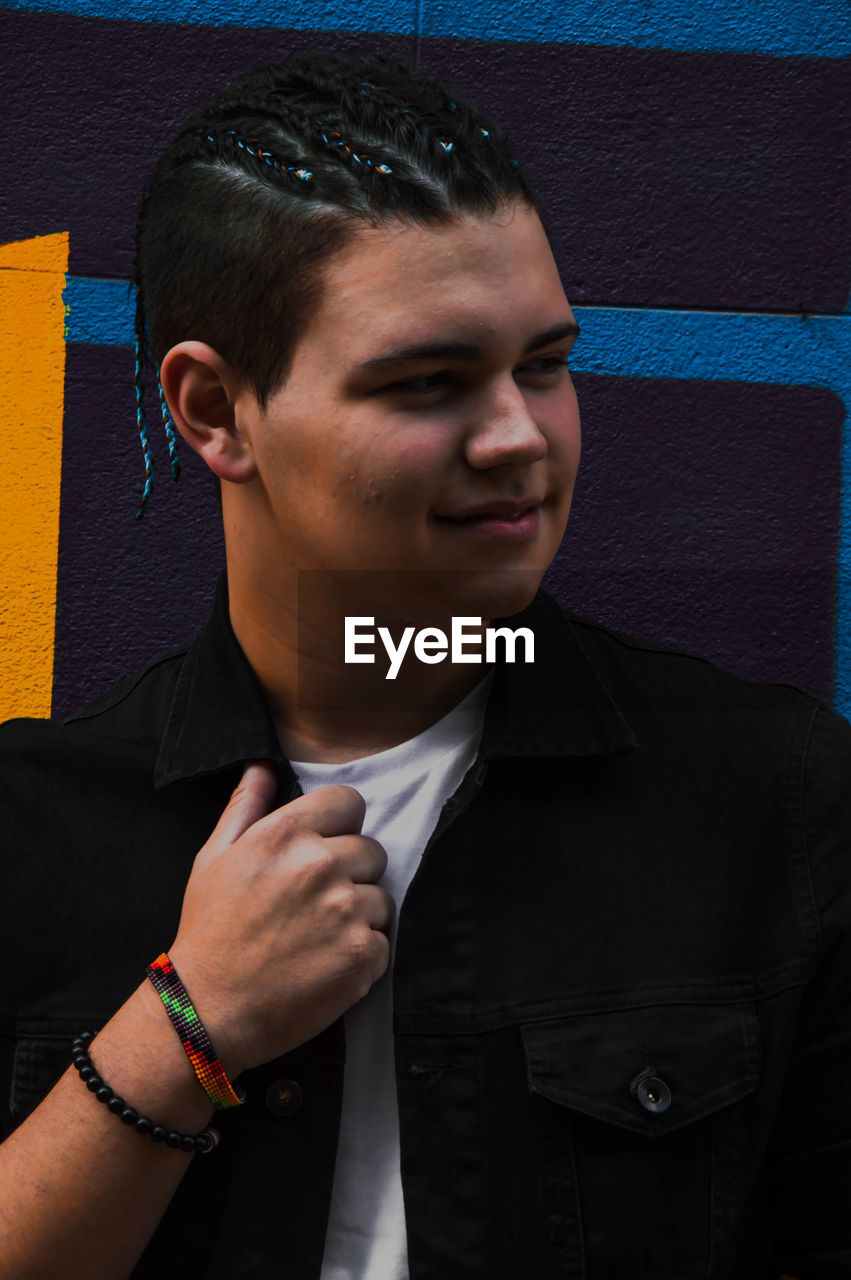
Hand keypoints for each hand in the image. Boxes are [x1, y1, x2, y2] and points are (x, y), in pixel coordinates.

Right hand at [167, 761, 392, 1075]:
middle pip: (372, 850)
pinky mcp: (363, 955)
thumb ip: (245, 808)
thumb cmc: (208, 932)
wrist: (206, 1012)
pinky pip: (382, 942)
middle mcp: (322, 865)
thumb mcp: (214, 859)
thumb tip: (262, 769)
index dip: (340, 825)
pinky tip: (325, 965)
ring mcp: (347, 910)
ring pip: (381, 898)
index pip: (350, 802)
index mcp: (287, 834)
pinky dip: (361, 955)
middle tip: (316, 903)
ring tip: (317, 938)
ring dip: (359, 916)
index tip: (325, 848)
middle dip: (351, 873)